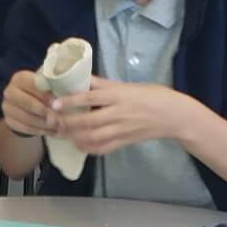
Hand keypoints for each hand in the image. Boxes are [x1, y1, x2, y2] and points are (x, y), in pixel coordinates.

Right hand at [1, 68, 52, 138]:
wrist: (26, 103)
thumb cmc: (40, 91)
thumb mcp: (46, 85)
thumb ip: (52, 88)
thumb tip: (62, 99)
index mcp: (20, 78)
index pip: (33, 85)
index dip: (46, 95)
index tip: (58, 103)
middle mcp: (10, 91)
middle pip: (28, 102)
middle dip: (45, 111)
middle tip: (58, 119)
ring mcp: (7, 107)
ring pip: (26, 118)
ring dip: (44, 124)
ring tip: (57, 127)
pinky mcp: (9, 121)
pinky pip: (25, 128)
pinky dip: (40, 131)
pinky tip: (51, 131)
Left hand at [55, 79, 198, 157]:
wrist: (173, 116)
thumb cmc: (151, 95)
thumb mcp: (127, 85)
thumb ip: (104, 85)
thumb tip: (81, 78)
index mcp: (119, 96)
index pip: (91, 98)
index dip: (71, 101)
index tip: (55, 103)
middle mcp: (119, 113)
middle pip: (88, 121)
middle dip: (67, 122)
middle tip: (52, 120)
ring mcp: (121, 130)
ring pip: (92, 137)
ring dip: (74, 136)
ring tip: (61, 131)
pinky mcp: (124, 142)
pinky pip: (102, 148)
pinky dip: (87, 147)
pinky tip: (78, 143)